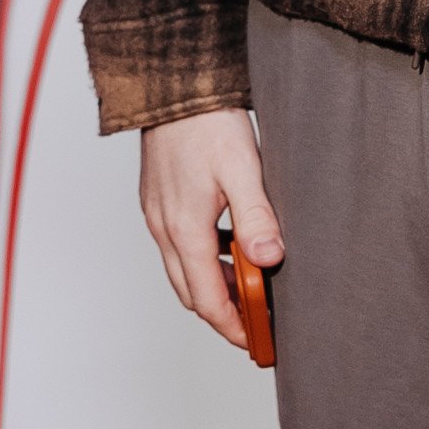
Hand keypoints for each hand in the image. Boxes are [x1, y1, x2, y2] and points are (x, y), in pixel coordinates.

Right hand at [138, 107, 284, 351]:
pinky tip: (232, 246)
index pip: (208, 299)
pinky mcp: (159, 201)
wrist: (173, 84)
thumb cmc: (206, 122)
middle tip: (258, 325)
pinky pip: (179, 247)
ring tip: (252, 288)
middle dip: (224, 314)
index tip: (257, 343)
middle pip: (191, 293)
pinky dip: (205, 259)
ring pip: (183, 270)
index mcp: (184, 229)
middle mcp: (164, 228)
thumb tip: (270, 261)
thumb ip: (256, 219)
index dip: (233, 327)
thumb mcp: (242, 169)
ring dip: (215, 286)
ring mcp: (158, 215)